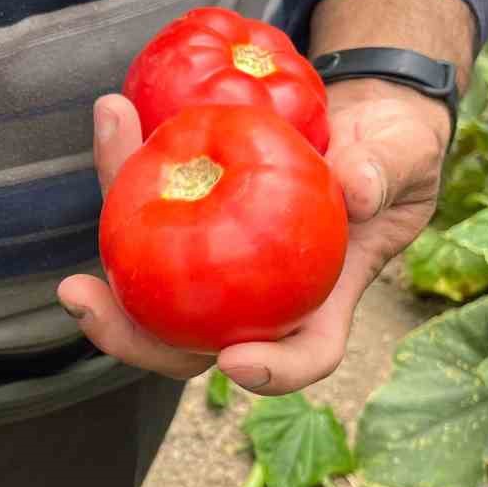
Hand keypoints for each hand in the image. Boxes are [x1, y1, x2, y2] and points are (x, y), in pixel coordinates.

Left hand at [58, 83, 446, 391]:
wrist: (359, 120)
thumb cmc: (392, 155)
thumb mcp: (404, 159)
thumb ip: (383, 173)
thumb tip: (354, 189)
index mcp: (319, 304)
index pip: (300, 356)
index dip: (271, 373)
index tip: (236, 359)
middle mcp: (255, 298)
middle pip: (187, 343)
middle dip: (127, 335)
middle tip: (83, 300)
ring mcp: (215, 263)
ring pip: (151, 276)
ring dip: (110, 233)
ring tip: (96, 173)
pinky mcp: (188, 216)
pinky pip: (148, 204)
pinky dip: (127, 163)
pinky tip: (114, 113)